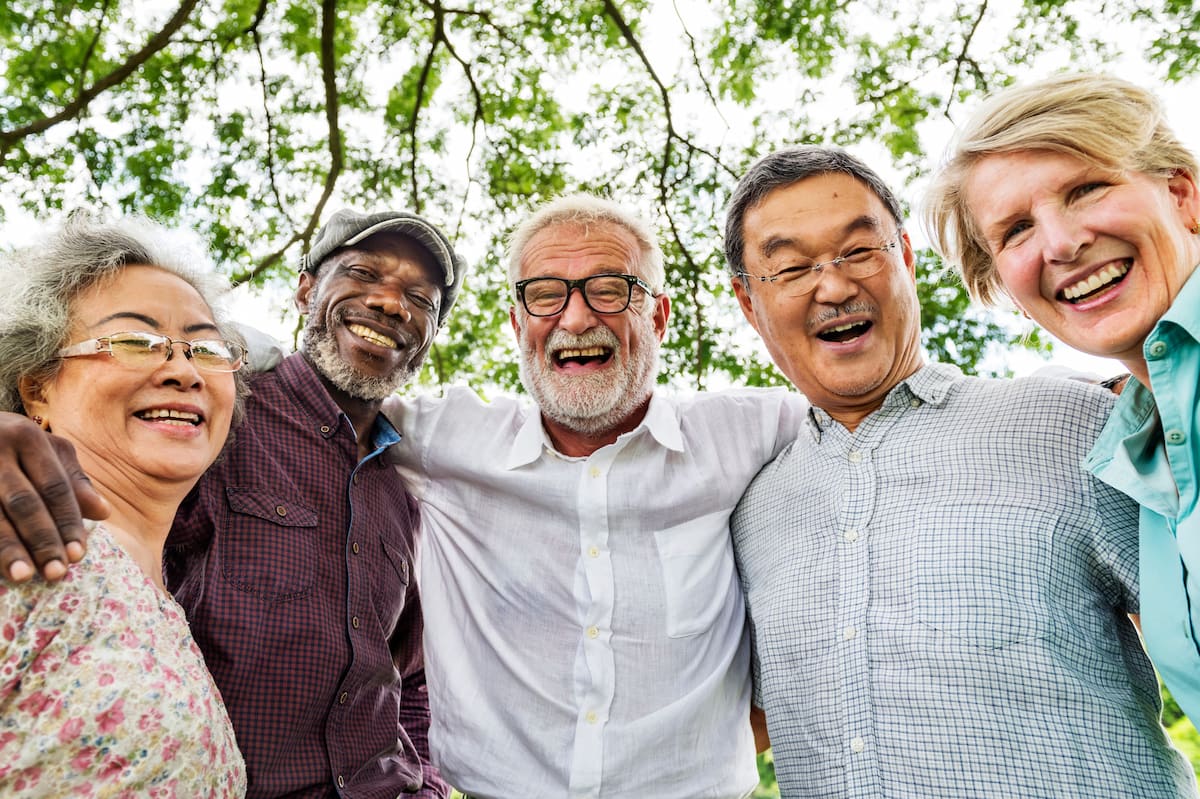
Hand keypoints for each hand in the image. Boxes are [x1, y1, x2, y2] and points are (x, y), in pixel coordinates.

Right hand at [0, 413, 108, 580]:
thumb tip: (104, 512)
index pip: (54, 487)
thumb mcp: (45, 450)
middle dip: (42, 540)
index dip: (67, 522)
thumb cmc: (12, 444)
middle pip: (24, 502)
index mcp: (27, 437)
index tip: (78, 555)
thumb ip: (73, 481)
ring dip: (8, 548)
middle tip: (56, 573)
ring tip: (23, 576)